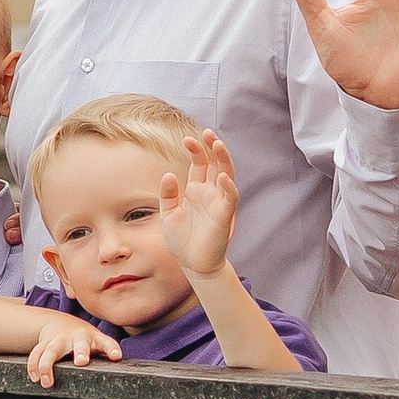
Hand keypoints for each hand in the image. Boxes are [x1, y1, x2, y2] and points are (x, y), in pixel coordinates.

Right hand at [25, 314, 121, 388]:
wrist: (60, 323)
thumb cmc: (85, 340)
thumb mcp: (97, 343)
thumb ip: (107, 355)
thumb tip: (126, 379)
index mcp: (94, 338)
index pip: (106, 342)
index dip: (111, 348)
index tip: (116, 356)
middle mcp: (77, 337)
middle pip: (79, 344)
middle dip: (81, 352)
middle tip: (82, 362)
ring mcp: (59, 339)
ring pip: (51, 349)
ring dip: (47, 365)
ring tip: (47, 382)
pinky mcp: (44, 343)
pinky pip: (36, 353)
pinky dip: (34, 366)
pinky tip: (35, 378)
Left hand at [158, 127, 238, 282]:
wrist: (192, 264)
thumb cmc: (181, 240)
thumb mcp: (168, 214)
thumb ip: (168, 195)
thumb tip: (169, 174)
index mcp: (197, 190)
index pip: (200, 164)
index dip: (196, 150)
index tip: (188, 139)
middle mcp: (210, 193)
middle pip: (216, 164)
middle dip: (213, 148)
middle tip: (208, 133)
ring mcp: (219, 203)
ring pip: (226, 176)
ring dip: (224, 160)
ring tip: (218, 144)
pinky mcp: (224, 216)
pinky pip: (230, 199)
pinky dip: (228, 187)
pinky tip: (223, 177)